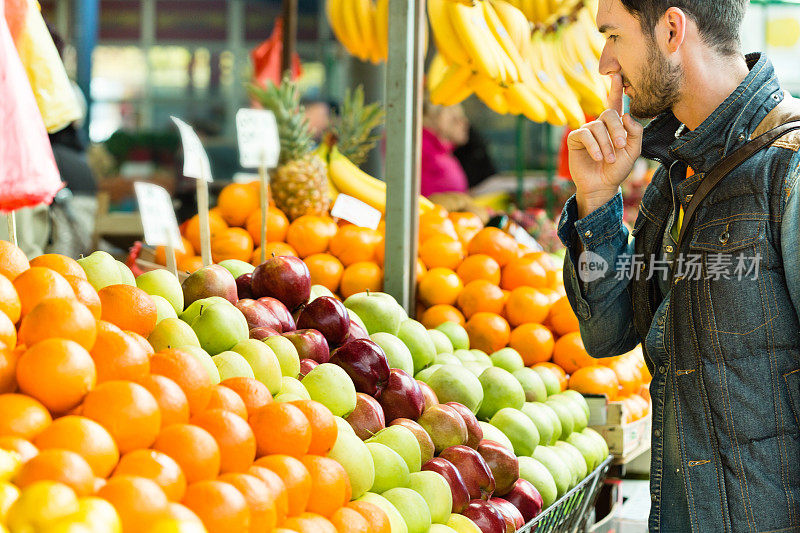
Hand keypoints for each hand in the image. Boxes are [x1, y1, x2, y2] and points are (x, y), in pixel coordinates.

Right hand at [568, 74, 643, 217]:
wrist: (602, 185)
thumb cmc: (617, 169)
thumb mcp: (633, 151)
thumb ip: (635, 132)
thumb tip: (626, 116)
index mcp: (615, 125)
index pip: (616, 103)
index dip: (616, 89)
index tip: (618, 75)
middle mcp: (600, 124)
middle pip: (609, 113)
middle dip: (616, 129)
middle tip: (620, 146)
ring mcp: (586, 131)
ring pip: (597, 127)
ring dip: (606, 144)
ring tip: (609, 159)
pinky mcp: (575, 139)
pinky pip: (585, 135)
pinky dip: (594, 146)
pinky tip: (599, 157)